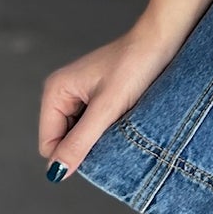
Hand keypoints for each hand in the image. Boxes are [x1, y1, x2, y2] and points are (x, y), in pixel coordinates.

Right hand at [38, 17, 180, 181]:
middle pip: (64, 140)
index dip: (72, 154)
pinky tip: (125, 118)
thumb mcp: (106, 109)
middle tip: (115, 131)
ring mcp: (80, 95)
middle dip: (86, 145)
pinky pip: (94, 125)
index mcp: (55, 92)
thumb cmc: (135, 66)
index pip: (49, 144)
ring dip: (99, 137)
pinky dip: (107, 129)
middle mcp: (62, 93)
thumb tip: (55, 172)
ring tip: (121, 123)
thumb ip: (79, 141)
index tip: (103, 144)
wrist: (163, 40)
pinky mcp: (97, 97)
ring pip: (80, 135)